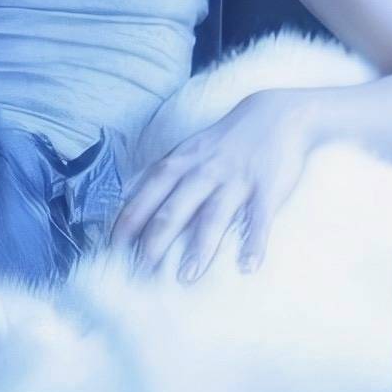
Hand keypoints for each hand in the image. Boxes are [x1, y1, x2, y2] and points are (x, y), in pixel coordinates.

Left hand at [108, 89, 314, 282]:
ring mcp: (236, 180)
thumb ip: (161, 171)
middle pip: (175, 207)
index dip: (131, 218)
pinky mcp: (266, 188)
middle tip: (142, 268)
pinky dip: (255, 242)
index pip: (148, 192)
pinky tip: (248, 267)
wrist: (276, 115)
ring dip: (199, 247)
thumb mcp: (187, 148)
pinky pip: (259, 218)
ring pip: (213, 215)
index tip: (115, 246)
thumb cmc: (224, 141)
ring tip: (186, 276)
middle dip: (156, 239)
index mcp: (182, 162)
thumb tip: (126, 192)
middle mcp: (204, 171)